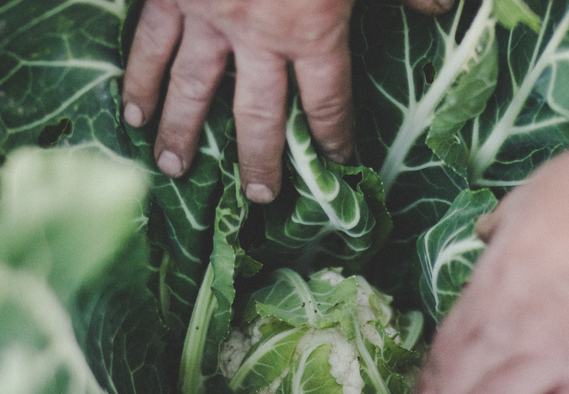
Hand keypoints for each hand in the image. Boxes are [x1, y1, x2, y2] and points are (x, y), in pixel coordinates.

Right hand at [122, 0, 450, 202]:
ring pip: (193, 91)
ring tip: (174, 169)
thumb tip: (439, 10)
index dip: (333, 137)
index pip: (327, 102)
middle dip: (259, 161)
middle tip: (258, 199)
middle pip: (259, 115)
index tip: (335, 163)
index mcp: (314, 29)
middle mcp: (259, 37)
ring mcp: (208, 18)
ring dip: (183, 134)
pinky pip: (150, 44)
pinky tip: (130, 113)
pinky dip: (138, 80)